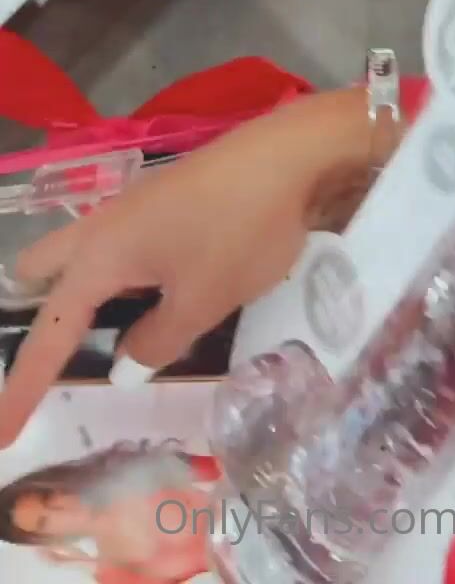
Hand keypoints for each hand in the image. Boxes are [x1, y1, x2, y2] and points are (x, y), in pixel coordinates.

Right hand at [0, 87, 377, 445]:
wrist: (293, 154)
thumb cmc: (242, 229)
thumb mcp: (203, 301)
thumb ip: (157, 340)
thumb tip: (123, 364)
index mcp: (101, 255)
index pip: (49, 332)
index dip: (25, 385)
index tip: (2, 433)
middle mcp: (104, 226)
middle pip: (44, 270)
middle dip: (38, 311)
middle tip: (55, 357)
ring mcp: (136, 206)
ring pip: (85, 253)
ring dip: (86, 294)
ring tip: (114, 336)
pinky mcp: (167, 199)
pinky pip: (123, 244)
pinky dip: (125, 277)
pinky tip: (162, 295)